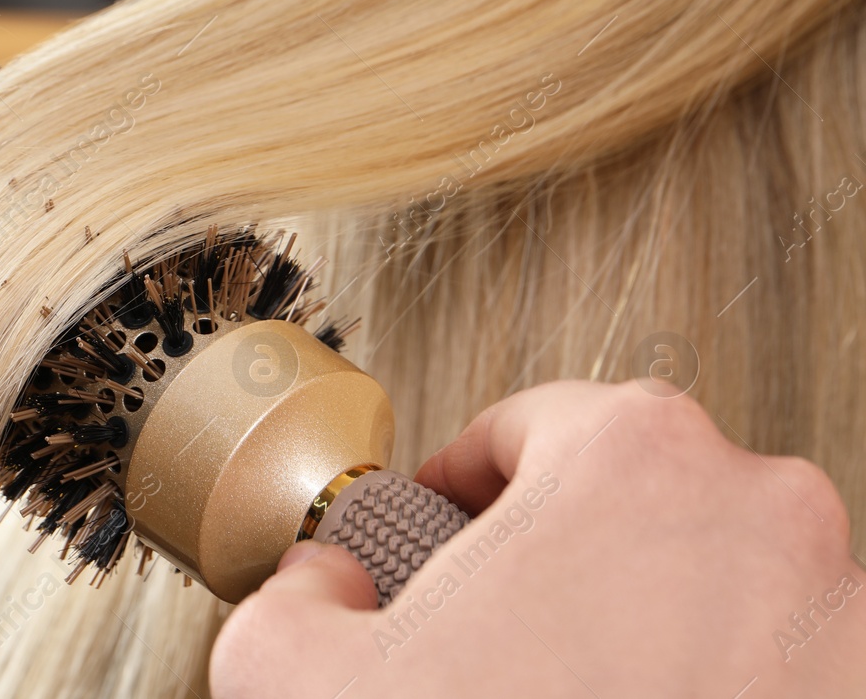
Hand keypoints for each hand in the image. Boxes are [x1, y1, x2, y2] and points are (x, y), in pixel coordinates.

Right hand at [210, 381, 864, 697]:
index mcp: (628, 454)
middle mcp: (761, 510)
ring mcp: (842, 613)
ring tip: (587, 689)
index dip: (463, 481)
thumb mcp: (299, 672)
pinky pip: (787, 665)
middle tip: (512, 629)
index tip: (449, 524)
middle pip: (633, 494)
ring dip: (658, 621)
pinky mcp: (863, 690)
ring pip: (724, 581)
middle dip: (568, 555)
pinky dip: (728, 684)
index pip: (527, 426)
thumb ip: (290, 594)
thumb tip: (324, 584)